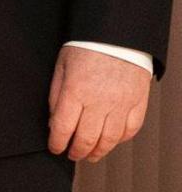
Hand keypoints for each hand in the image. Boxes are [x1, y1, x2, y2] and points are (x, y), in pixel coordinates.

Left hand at [47, 45, 151, 161]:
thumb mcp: (61, 67)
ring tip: (91, 156)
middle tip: (72, 155)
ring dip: (99, 151)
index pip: (63, 127)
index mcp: (75, 91)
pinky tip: (111, 141)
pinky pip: (130, 129)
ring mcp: (121, 104)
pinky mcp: (138, 103)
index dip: (57, 143)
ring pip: (110, 139)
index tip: (54, 148)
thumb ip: (56, 95)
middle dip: (77, 152)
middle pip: (86, 138)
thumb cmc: (86, 48)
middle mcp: (99, 102)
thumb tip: (53, 121)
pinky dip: (120, 140)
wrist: (117, 36)